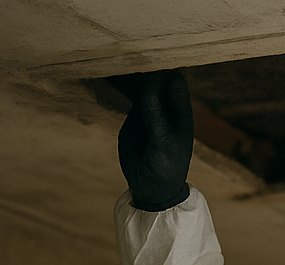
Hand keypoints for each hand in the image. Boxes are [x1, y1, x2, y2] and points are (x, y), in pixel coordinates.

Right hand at [112, 70, 193, 210]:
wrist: (152, 188)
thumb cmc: (166, 168)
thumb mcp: (162, 145)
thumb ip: (155, 117)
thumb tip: (148, 86)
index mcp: (180, 112)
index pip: (174, 80)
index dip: (160, 70)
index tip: (141, 68)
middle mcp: (167, 105)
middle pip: (155, 76)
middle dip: (140, 65)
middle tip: (119, 56)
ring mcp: (151, 107)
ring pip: (140, 81)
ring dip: (126, 71)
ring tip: (107, 58)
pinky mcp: (136, 112)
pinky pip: (128, 92)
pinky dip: (117, 82)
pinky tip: (104, 71)